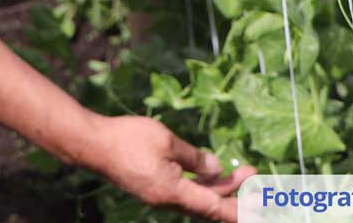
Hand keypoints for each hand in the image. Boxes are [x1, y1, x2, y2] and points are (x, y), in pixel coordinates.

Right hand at [83, 116, 254, 221]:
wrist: (93, 144)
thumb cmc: (129, 139)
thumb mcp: (167, 141)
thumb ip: (194, 157)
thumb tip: (216, 169)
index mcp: (173, 191)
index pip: (214, 207)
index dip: (238, 212)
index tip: (260, 214)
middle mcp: (167, 199)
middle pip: (208, 203)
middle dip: (235, 192)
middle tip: (255, 175)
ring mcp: (159, 194)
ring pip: (197, 197)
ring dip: (220, 187)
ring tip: (242, 171)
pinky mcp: (152, 186)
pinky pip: (184, 190)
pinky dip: (202, 184)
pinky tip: (210, 171)